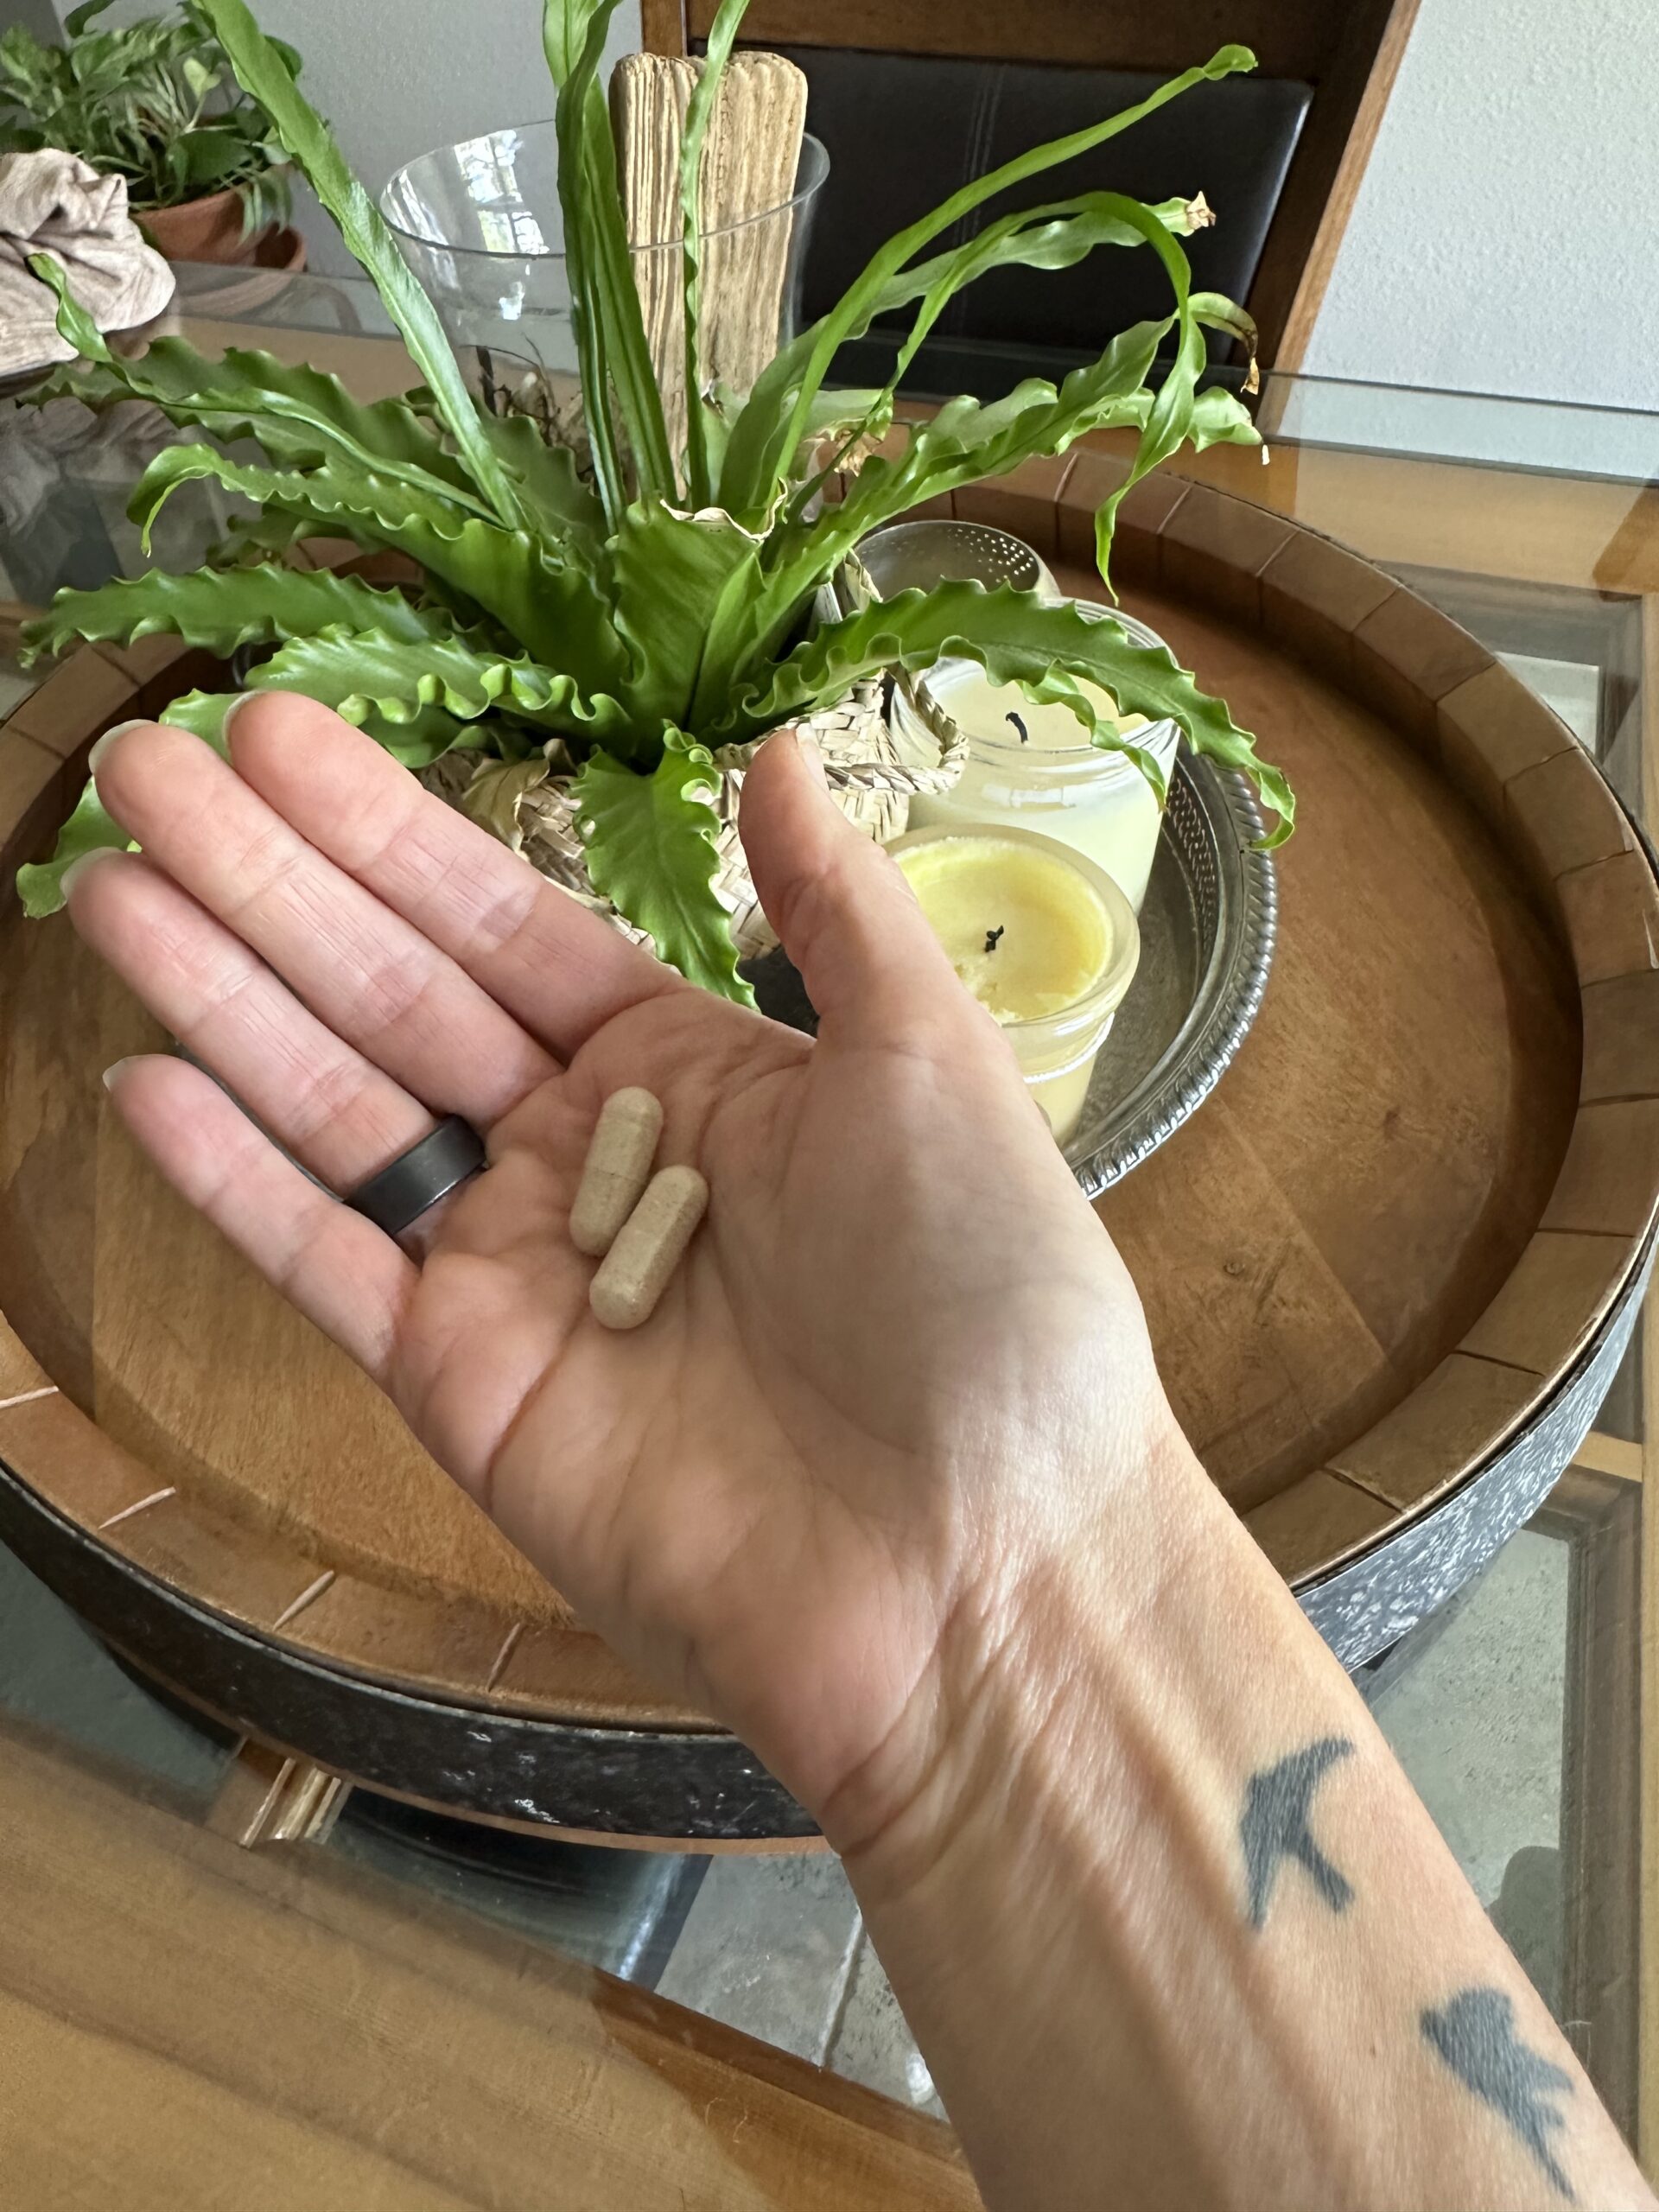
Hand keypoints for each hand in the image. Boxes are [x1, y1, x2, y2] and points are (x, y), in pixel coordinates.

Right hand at [70, 697, 1183, 1830]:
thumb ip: (831, 906)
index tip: (271, 727)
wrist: (978, 1559)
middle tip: (143, 761)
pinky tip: (141, 1079)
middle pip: (393, 995)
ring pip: (338, 1111)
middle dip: (266, 882)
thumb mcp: (929, 1060)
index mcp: (688, 1066)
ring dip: (220, 998)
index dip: (385, 829)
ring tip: (106, 879)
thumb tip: (775, 743)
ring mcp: (512, 1274)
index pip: (500, 922)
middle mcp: (583, 1156)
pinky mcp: (464, 1388)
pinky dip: (235, 1181)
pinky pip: (327, 1266)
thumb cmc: (985, 1295)